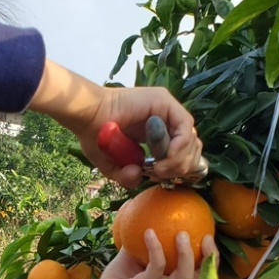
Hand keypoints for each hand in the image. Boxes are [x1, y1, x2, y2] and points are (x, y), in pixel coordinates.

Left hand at [25, 230, 217, 278]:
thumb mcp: (133, 256)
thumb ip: (145, 242)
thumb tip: (152, 218)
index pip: (200, 274)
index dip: (211, 259)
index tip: (210, 237)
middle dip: (210, 258)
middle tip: (206, 235)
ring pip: (183, 276)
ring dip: (185, 253)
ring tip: (181, 233)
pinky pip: (155, 267)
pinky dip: (155, 248)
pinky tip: (148, 232)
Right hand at [28, 60, 203, 189]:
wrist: (86, 119)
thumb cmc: (95, 139)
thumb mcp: (114, 166)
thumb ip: (128, 177)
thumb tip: (138, 176)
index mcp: (156, 132)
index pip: (183, 151)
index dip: (178, 168)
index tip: (158, 176)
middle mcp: (164, 118)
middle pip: (192, 146)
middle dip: (180, 167)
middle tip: (159, 174)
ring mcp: (166, 108)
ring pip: (191, 139)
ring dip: (178, 160)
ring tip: (158, 169)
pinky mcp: (164, 101)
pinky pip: (185, 127)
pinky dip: (178, 148)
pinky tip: (163, 158)